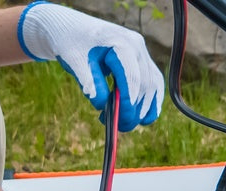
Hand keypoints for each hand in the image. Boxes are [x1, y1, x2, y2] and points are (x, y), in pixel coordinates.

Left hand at [17, 1, 163, 130]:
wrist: (72, 29)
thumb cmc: (71, 43)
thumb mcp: (74, 61)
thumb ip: (88, 81)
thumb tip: (101, 105)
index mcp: (121, 42)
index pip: (132, 77)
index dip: (129, 102)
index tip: (119, 121)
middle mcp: (137, 47)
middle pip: (145, 85)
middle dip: (134, 110)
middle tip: (118, 126)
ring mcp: (143, 54)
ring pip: (153, 87)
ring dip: (143, 109)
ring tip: (124, 123)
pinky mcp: (143, 63)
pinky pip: (154, 85)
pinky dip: (150, 103)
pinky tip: (143, 118)